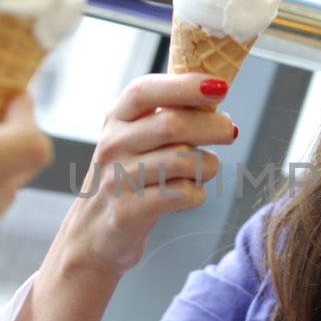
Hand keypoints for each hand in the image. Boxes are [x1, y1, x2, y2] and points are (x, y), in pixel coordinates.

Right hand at [57, 74, 234, 275]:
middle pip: (172, 124)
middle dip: (212, 126)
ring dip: (208, 164)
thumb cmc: (128, 178)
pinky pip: (182, 194)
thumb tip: (216, 91)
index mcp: (115, 118)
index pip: (145, 91)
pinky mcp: (128, 212)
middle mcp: (112, 145)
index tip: (220, 87)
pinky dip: (197, 194)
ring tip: (204, 169)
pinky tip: (189, 194)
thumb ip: (166, 115)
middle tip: (229, 131)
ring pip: (184, 160)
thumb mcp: (134, 139)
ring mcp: (117, 179)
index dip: (185, 85)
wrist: (92, 234)